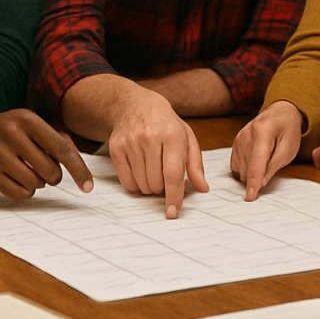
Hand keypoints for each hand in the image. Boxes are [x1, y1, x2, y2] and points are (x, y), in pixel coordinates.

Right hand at [0, 110, 92, 199]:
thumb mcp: (20, 124)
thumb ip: (48, 139)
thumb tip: (77, 163)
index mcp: (25, 118)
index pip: (62, 148)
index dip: (79, 169)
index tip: (88, 186)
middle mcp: (11, 133)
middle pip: (51, 171)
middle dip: (51, 177)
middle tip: (40, 171)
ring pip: (35, 184)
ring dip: (34, 184)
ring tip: (22, 172)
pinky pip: (18, 193)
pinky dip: (21, 192)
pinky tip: (11, 181)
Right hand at [103, 88, 208, 218]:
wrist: (134, 105)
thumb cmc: (165, 124)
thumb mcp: (186, 138)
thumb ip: (195, 165)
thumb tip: (203, 188)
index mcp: (173, 135)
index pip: (173, 174)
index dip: (174, 196)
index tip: (173, 213)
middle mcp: (150, 138)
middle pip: (156, 183)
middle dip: (162, 188)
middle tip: (164, 176)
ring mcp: (131, 142)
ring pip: (142, 185)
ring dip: (150, 187)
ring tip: (153, 171)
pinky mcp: (116, 148)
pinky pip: (126, 181)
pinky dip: (135, 185)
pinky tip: (140, 173)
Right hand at [230, 102, 303, 199]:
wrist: (280, 113)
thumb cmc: (288, 130)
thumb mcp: (289, 148)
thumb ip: (275, 165)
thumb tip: (261, 182)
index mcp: (262, 133)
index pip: (256, 164)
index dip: (253, 183)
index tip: (250, 197)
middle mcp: (246, 135)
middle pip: (247, 169)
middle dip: (259, 176)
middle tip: (273, 163)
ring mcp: (238, 139)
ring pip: (241, 170)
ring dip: (253, 172)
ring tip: (266, 158)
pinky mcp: (235, 144)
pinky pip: (236, 166)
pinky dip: (246, 168)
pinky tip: (256, 160)